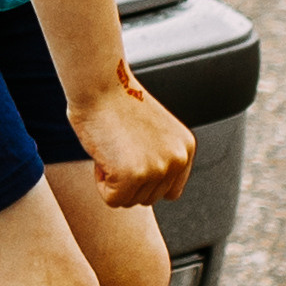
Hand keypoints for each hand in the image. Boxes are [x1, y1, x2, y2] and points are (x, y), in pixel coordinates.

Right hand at [69, 71, 196, 208]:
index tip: (131, 159)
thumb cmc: (116, 101)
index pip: (169, 191)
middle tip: (117, 147)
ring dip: (113, 181)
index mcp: (185, 148)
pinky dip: (100, 181)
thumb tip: (147, 184)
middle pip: (147, 199)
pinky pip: (111, 199)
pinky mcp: (132, 176)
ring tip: (112, 148)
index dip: (144, 181)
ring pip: (129, 201)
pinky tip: (104, 153)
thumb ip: (158, 157)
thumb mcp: (153, 132)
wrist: (100, 84)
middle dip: (126, 181)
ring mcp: (157, 168)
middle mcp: (177, 159)